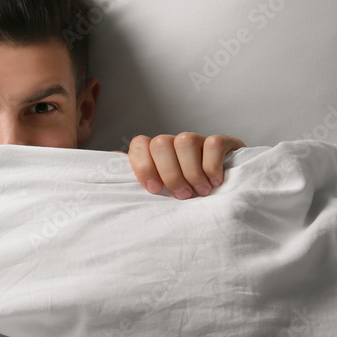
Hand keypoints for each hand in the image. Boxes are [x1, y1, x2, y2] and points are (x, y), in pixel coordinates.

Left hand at [126, 132, 244, 198]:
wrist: (226, 195)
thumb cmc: (185, 196)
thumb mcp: (160, 192)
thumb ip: (138, 182)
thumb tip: (110, 175)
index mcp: (155, 154)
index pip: (139, 144)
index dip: (143, 166)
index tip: (154, 190)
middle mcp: (174, 143)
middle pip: (161, 143)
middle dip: (170, 173)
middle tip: (182, 196)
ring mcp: (198, 140)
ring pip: (185, 140)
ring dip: (191, 171)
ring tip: (200, 192)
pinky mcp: (223, 142)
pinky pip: (213, 144)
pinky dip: (212, 165)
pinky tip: (215, 182)